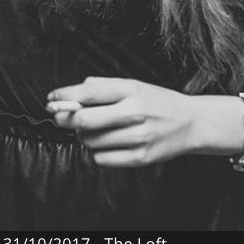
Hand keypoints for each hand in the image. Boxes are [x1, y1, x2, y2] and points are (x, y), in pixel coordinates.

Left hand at [47, 77, 199, 166]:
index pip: (89, 91)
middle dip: (66, 119)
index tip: (51, 98)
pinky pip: (102, 159)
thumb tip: (69, 95)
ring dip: (84, 136)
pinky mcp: (141, 158)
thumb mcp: (134, 85)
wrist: (192, 123)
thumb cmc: (156, 101)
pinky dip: (97, 152)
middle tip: (62, 117)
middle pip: (84, 119)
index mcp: (132, 89)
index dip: (64, 96)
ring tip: (94, 130)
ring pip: (90, 141)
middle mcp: (135, 112)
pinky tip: (106, 143)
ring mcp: (139, 137)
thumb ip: (103, 86)